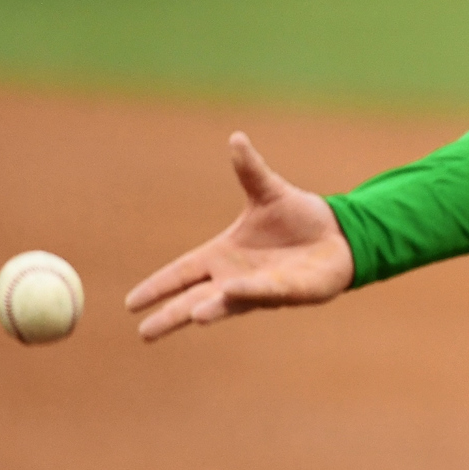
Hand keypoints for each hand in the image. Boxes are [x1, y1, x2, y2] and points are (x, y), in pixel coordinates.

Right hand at [126, 133, 354, 340]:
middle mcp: (235, 277)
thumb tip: (236, 137)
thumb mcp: (269, 191)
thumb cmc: (298, 217)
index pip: (182, 273)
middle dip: (172, 315)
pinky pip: (267, 293)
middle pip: (194, 300)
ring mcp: (260, 288)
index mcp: (222, 255)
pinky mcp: (289, 292)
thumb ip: (250, 170)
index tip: (130, 302)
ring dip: (211, 308)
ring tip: (191, 316)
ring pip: (228, 303)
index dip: (158, 286)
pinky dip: (250, 293)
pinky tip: (233, 293)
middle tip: (145, 332)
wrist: (338, 234)